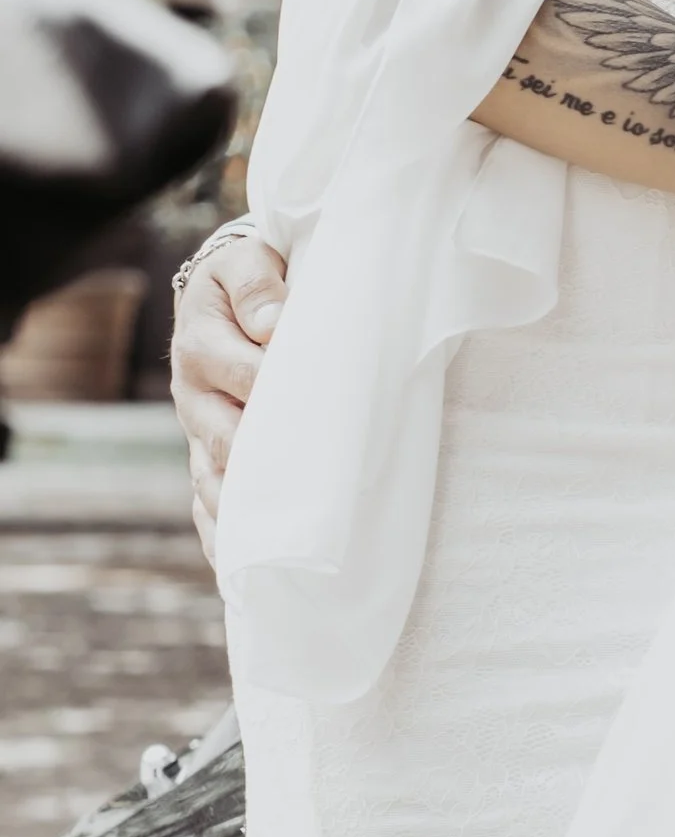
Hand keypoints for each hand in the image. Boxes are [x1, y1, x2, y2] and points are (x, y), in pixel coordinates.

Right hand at [172, 228, 287, 560]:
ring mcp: (199, 434)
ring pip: (212, 483)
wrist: (221, 295)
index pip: (240, 374)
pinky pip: (208, 507)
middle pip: (223, 440)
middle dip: (264, 466)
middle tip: (313, 496)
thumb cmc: (248, 279)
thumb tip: (275, 324)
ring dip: (242, 516)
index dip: (276, 391)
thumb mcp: (248, 262)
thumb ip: (259, 285)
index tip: (319, 409)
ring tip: (275, 554)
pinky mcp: (207, 460)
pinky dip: (224, 539)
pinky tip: (244, 574)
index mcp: (202, 345)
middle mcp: (193, 397)